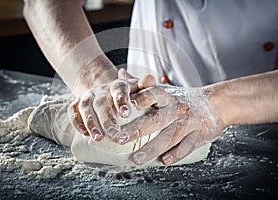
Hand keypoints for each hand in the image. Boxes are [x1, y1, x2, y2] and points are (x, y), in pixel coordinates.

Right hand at [67, 69, 155, 141]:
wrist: (109, 90)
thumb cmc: (130, 94)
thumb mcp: (140, 89)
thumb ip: (146, 86)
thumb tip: (151, 78)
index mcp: (118, 85)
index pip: (119, 90)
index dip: (121, 101)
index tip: (126, 114)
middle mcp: (101, 89)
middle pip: (101, 102)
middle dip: (107, 120)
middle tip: (116, 136)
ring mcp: (88, 96)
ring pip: (85, 107)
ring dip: (91, 123)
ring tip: (99, 138)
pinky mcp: (78, 103)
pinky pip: (72, 110)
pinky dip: (76, 121)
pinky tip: (84, 133)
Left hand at [110, 85, 225, 165]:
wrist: (216, 103)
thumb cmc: (182, 97)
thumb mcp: (164, 89)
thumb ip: (142, 84)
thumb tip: (121, 72)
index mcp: (168, 96)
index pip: (152, 95)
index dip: (139, 100)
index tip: (123, 109)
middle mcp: (177, 108)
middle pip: (156, 119)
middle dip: (137, 129)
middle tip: (119, 138)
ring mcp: (190, 122)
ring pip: (171, 135)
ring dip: (153, 147)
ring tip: (137, 158)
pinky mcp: (201, 135)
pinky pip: (189, 145)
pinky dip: (177, 153)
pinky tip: (164, 161)